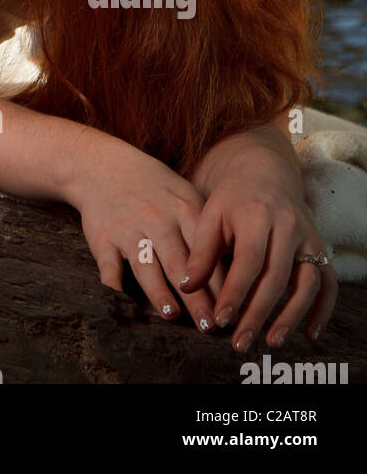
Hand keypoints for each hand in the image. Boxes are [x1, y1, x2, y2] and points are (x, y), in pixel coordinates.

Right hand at [74, 143, 227, 329]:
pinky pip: (108, 265)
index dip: (220, 282)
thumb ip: (204, 230)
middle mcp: (156, 219)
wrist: (103, 165)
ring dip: (158, 291)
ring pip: (145, 265)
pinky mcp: (102, 237)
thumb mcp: (183, 195)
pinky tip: (121, 302)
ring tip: (171, 314)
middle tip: (210, 326)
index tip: (232, 310)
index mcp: (183, 208)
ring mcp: (128, 228)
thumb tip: (234, 273)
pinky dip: (113, 284)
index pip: (207, 250)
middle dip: (195, 297)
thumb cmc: (153, 188)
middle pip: (179, 263)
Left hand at [179, 143, 337, 351]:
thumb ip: (200, 252)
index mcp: (256, 215)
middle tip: (240, 342)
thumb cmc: (232, 199)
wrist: (265, 174)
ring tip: (271, 342)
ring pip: (307, 283)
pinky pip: (329, 284)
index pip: (248, 260)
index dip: (235, 292)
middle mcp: (288, 226)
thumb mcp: (210, 216)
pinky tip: (309, 334)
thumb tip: (187, 288)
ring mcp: (309, 239)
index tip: (221, 320)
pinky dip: (323, 310)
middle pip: (277, 277)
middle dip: (258, 313)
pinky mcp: (321, 249)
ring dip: (291, 317)